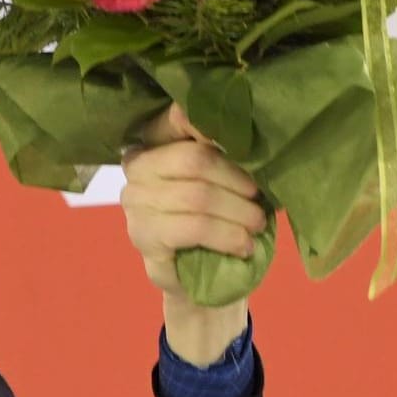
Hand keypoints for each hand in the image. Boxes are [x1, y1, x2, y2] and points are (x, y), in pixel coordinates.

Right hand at [121, 104, 264, 366]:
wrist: (199, 279)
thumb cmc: (215, 220)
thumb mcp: (224, 180)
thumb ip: (226, 153)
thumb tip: (258, 139)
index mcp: (154, 140)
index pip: (180, 117)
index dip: (216, 126)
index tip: (251, 142)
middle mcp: (137, 166)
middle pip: (195, 159)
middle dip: (237, 180)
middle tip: (260, 200)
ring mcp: (136, 202)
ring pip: (199, 196)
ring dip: (238, 212)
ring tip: (257, 225)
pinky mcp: (145, 235)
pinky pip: (194, 227)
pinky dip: (227, 235)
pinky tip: (244, 245)